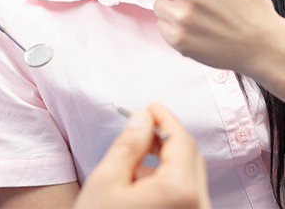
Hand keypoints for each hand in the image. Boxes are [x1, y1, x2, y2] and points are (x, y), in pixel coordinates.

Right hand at [75, 104, 209, 208]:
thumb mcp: (108, 178)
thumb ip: (130, 143)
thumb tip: (144, 117)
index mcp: (180, 191)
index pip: (182, 140)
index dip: (165, 117)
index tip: (150, 106)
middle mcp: (198, 207)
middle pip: (191, 156)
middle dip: (166, 136)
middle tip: (141, 125)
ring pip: (190, 175)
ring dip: (167, 158)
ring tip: (134, 156)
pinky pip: (187, 193)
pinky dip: (169, 178)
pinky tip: (141, 180)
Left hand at [153, 0, 283, 79]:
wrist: (263, 45)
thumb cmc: (251, 3)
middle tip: (200, 0)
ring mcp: (183, 16)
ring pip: (158, 4)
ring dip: (173, 10)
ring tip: (199, 15)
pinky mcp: (178, 38)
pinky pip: (160, 25)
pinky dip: (174, 29)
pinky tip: (197, 30)